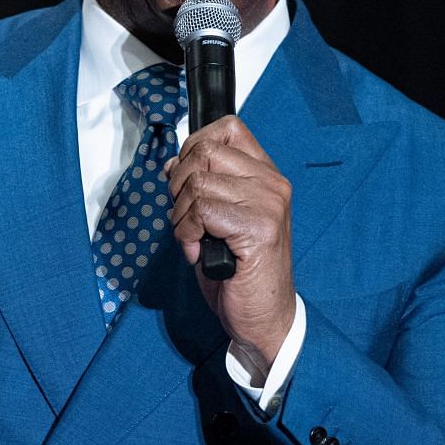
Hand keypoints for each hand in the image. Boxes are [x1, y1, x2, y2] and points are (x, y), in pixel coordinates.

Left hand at [164, 116, 295, 380]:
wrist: (264, 316)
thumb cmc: (238, 270)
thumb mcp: (218, 218)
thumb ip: (204, 186)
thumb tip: (172, 163)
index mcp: (266, 175)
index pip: (227, 129)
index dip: (194, 147)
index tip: (186, 180)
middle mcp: (273, 184)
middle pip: (204, 152)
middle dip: (179, 185)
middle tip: (186, 218)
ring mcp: (268, 205)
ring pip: (197, 182)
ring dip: (181, 216)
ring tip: (195, 240)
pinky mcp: (258, 229)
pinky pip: (200, 211)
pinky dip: (186, 234)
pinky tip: (198, 253)